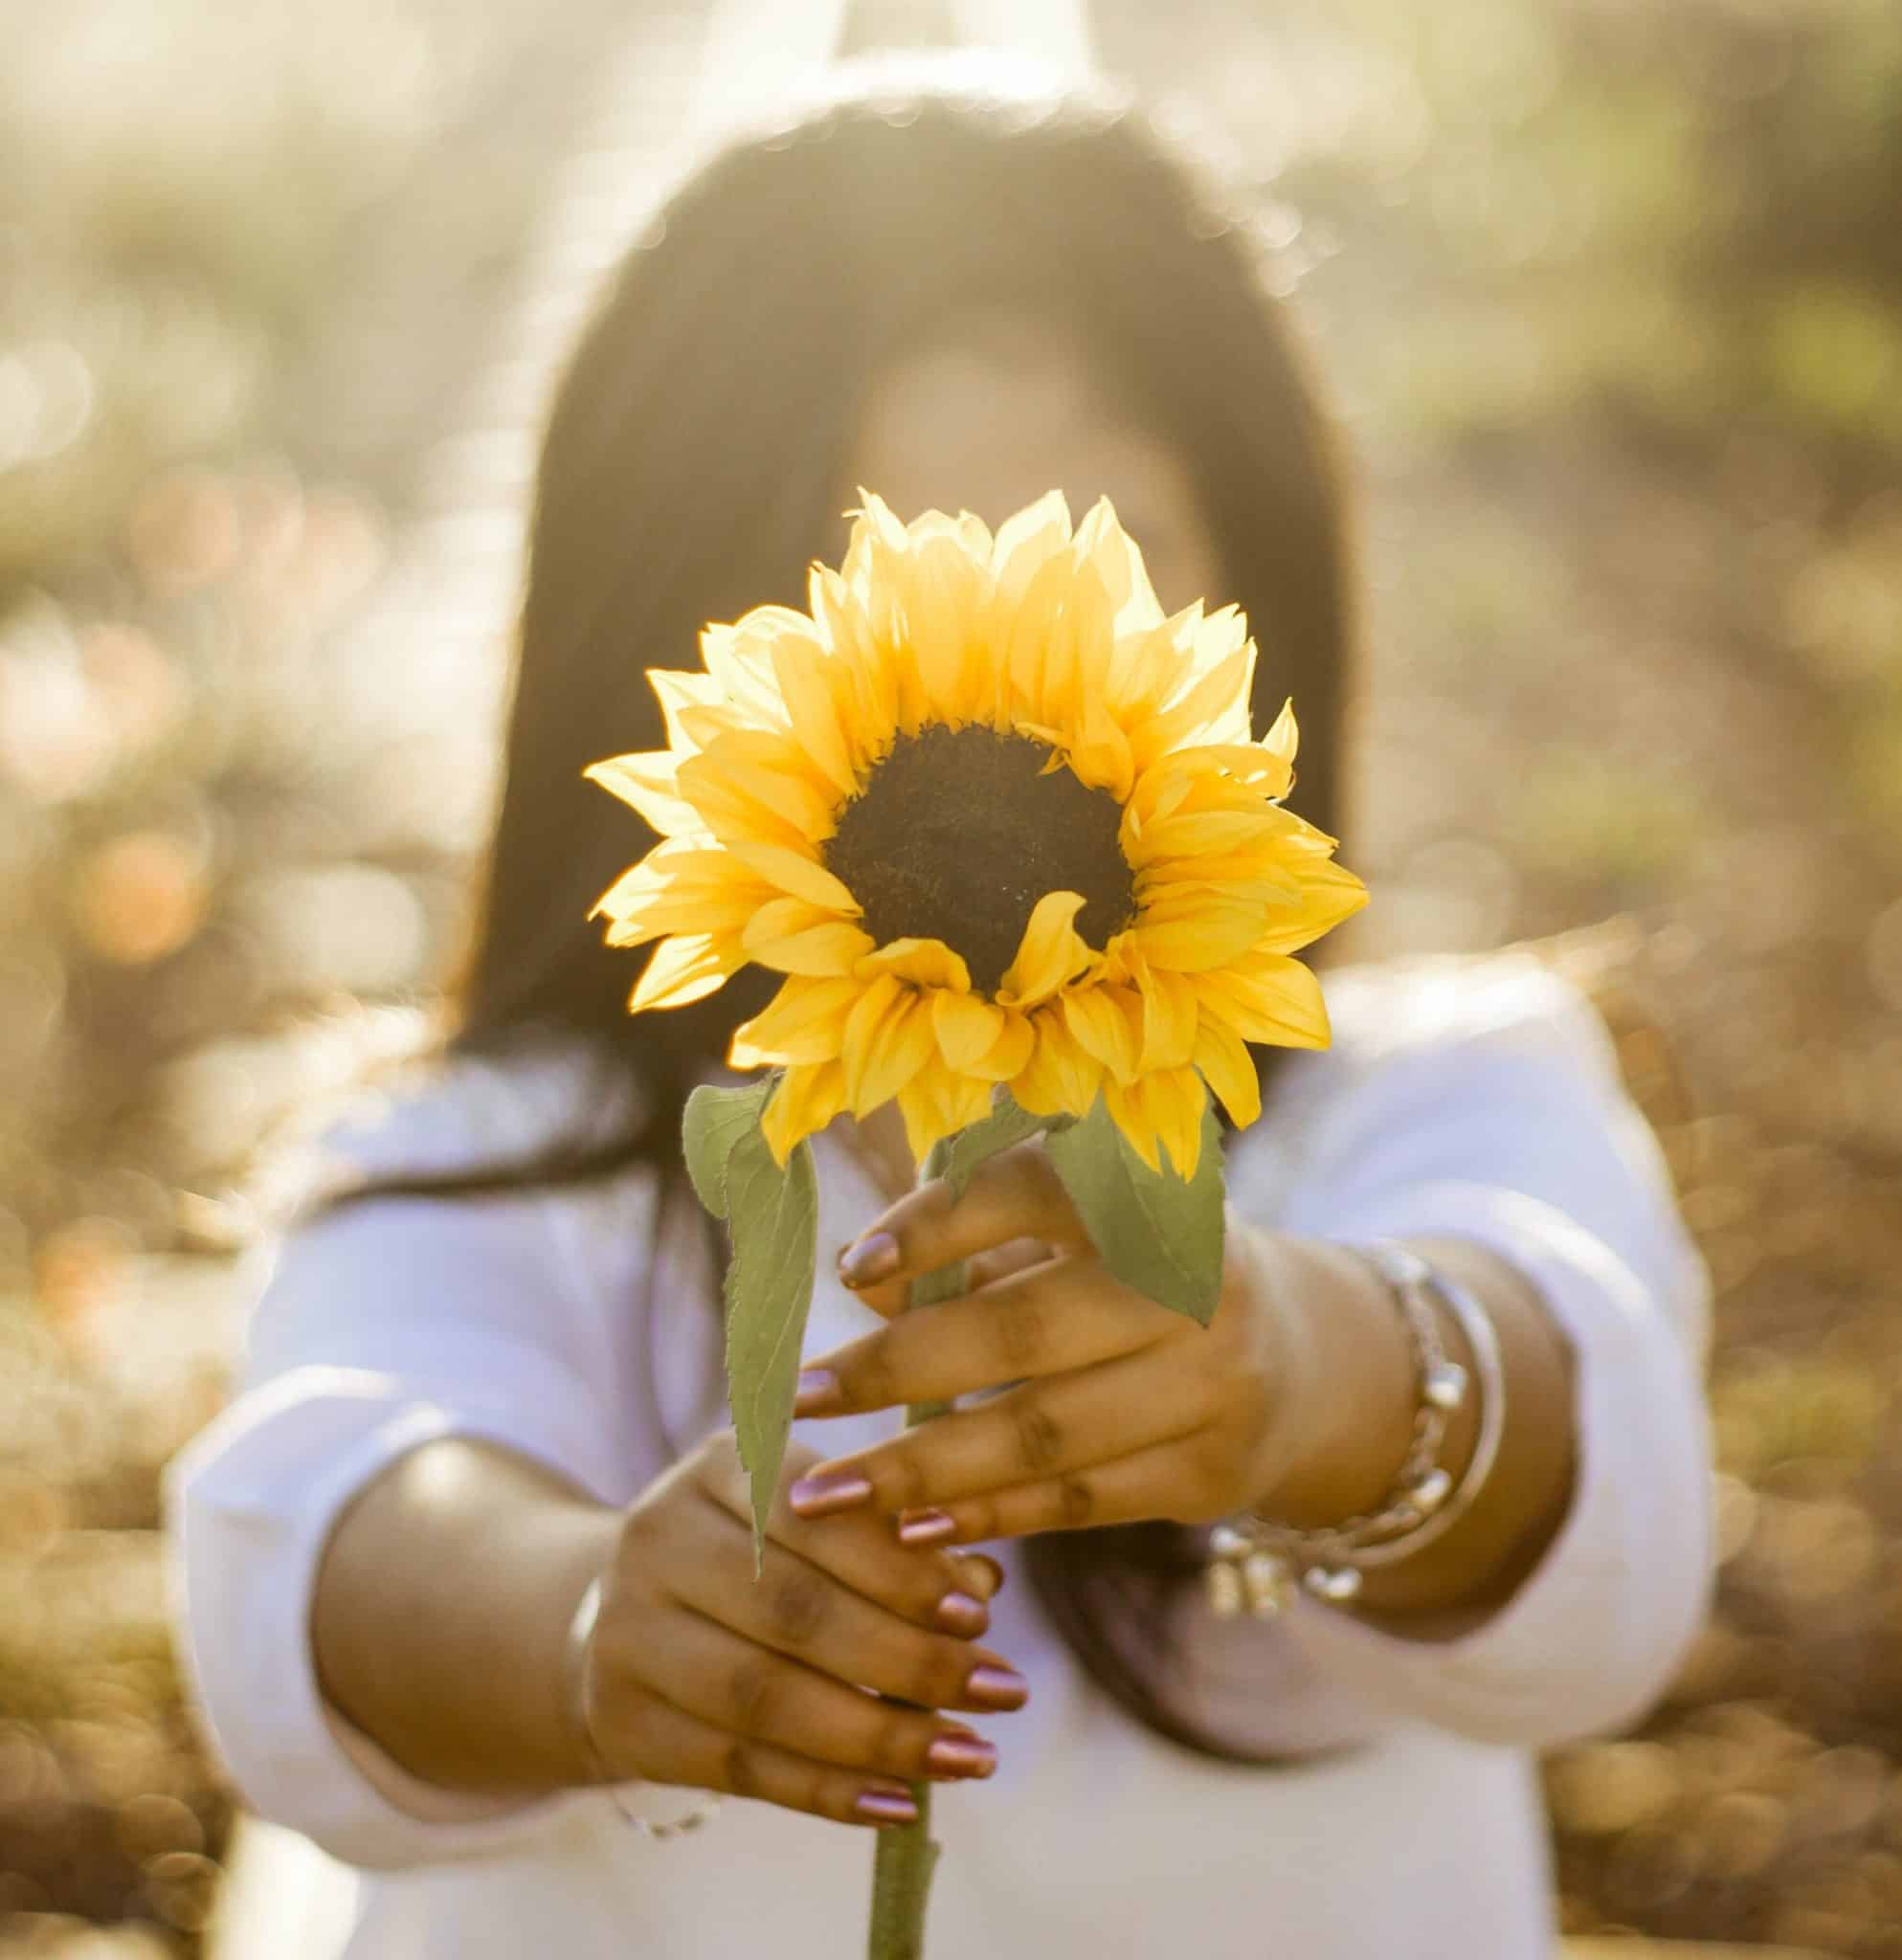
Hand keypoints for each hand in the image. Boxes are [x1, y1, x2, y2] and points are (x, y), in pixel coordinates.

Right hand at [581, 1428, 1025, 1829]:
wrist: (624, 1612)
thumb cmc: (759, 1557)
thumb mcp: (816, 1523)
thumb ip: (898, 1544)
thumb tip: (980, 1584)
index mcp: (718, 1466)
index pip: (815, 1517)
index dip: (899, 1570)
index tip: (982, 1616)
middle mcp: (660, 1537)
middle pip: (794, 1610)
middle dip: (910, 1659)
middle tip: (1002, 1692)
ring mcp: (629, 1632)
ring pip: (766, 1697)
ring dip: (880, 1735)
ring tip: (970, 1756)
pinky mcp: (625, 1721)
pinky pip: (738, 1767)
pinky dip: (827, 1792)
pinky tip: (900, 1802)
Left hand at [785, 1141, 1324, 1543]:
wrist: (1298, 1353)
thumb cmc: (1133, 1274)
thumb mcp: (1070, 1235)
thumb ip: (971, 1248)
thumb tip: (865, 1284)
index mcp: (1149, 1192)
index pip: (1030, 1191)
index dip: (937, 1225)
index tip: (847, 1269)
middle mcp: (1194, 1282)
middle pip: (1023, 1331)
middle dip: (896, 1369)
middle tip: (798, 1399)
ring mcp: (1214, 1383)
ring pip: (1045, 1434)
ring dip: (921, 1469)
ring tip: (824, 1493)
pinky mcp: (1213, 1472)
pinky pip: (1079, 1501)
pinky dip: (986, 1516)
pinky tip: (907, 1528)